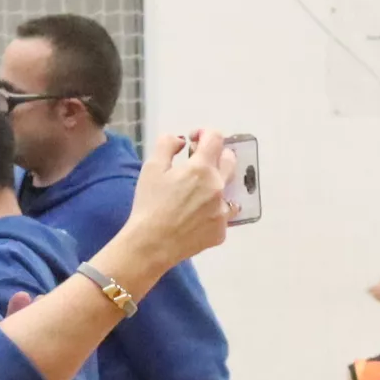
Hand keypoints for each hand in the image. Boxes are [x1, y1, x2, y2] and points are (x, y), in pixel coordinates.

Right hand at [114, 130, 238, 271]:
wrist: (151, 245)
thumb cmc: (149, 205)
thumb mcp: (152, 167)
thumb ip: (167, 145)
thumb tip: (181, 141)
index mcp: (202, 168)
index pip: (216, 138)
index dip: (205, 134)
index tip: (193, 141)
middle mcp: (218, 187)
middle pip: (230, 161)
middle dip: (217, 155)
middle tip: (199, 163)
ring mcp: (223, 211)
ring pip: (229, 190)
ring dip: (217, 185)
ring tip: (199, 194)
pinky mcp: (221, 231)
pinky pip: (223, 215)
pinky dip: (213, 211)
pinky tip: (196, 217)